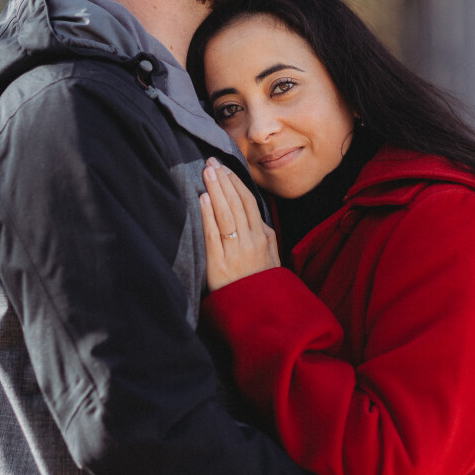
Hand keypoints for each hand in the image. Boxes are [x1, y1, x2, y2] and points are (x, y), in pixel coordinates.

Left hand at [200, 157, 279, 290]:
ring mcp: (235, 252)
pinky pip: (213, 235)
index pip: (248, 202)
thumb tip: (258, 216)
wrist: (259, 313)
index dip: (236, 182)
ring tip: (207, 172)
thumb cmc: (263, 283)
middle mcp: (250, 241)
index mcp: (263, 237)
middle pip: (236, 203)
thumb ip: (266, 235)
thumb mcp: (272, 257)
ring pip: (226, 214)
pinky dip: (208, 215)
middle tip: (211, 162)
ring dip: (216, 190)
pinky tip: (202, 199)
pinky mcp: (219, 265)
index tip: (225, 167)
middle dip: (224, 180)